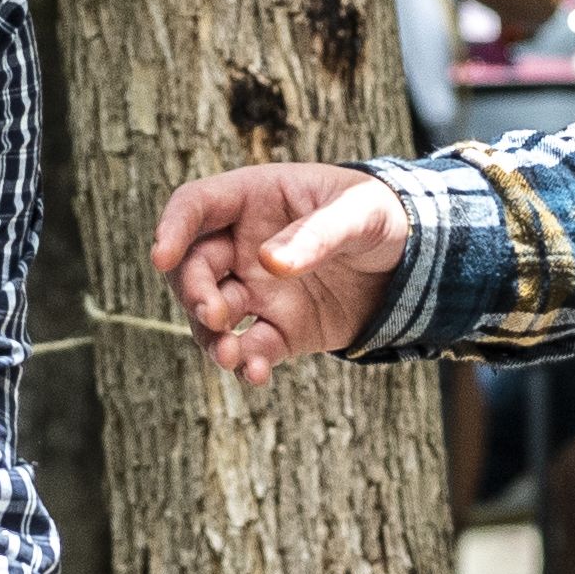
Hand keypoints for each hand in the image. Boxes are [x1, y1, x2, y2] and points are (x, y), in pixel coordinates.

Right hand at [150, 162, 404, 386]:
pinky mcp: (279, 329)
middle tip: (215, 316)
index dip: (172, 228)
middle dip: (195, 293)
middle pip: (193, 267)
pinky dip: (249, 364)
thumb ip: (316, 233)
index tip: (162, 257)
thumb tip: (269, 263)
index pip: (195, 206)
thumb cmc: (380, 215)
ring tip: (230, 356)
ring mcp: (257, 290)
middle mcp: (242, 246)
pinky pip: (252, 349)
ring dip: (211, 338)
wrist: (413, 259)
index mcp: (253, 199)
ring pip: (212, 316)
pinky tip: (258, 374)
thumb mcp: (359, 212)